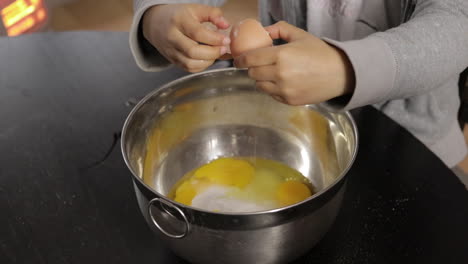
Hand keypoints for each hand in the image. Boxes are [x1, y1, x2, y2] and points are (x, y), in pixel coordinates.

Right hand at [142, 4, 230, 71]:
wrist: (156, 24)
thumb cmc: (179, 16)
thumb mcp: (195, 9)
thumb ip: (213, 14)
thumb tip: (226, 25)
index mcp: (178, 20)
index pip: (197, 33)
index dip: (214, 39)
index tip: (226, 40)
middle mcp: (172, 37)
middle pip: (193, 51)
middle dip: (212, 53)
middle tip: (223, 49)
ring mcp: (170, 51)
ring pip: (190, 63)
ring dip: (208, 61)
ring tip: (215, 53)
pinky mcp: (172, 60)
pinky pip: (188, 68)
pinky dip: (201, 66)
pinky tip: (207, 58)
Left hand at [234, 21, 354, 104]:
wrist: (340, 74)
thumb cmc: (320, 53)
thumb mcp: (300, 35)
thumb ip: (279, 29)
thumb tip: (263, 30)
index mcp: (281, 55)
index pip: (250, 59)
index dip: (240, 60)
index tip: (237, 60)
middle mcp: (280, 74)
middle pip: (252, 73)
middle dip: (251, 68)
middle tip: (255, 64)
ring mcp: (284, 89)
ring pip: (259, 85)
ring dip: (260, 79)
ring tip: (269, 73)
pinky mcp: (288, 100)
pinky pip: (270, 94)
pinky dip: (271, 88)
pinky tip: (280, 81)